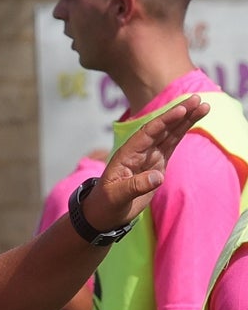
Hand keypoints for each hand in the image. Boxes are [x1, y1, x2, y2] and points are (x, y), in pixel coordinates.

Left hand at [86, 95, 208, 230]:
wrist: (105, 211)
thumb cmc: (106, 202)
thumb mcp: (117, 196)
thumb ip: (135, 186)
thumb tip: (158, 177)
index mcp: (127, 154)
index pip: (148, 133)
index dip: (164, 121)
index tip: (181, 110)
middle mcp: (139, 151)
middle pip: (162, 129)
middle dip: (179, 114)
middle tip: (197, 98)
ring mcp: (150, 156)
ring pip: (170, 134)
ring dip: (186, 120)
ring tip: (203, 105)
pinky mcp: (158, 163)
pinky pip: (172, 144)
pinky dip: (183, 132)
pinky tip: (194, 120)